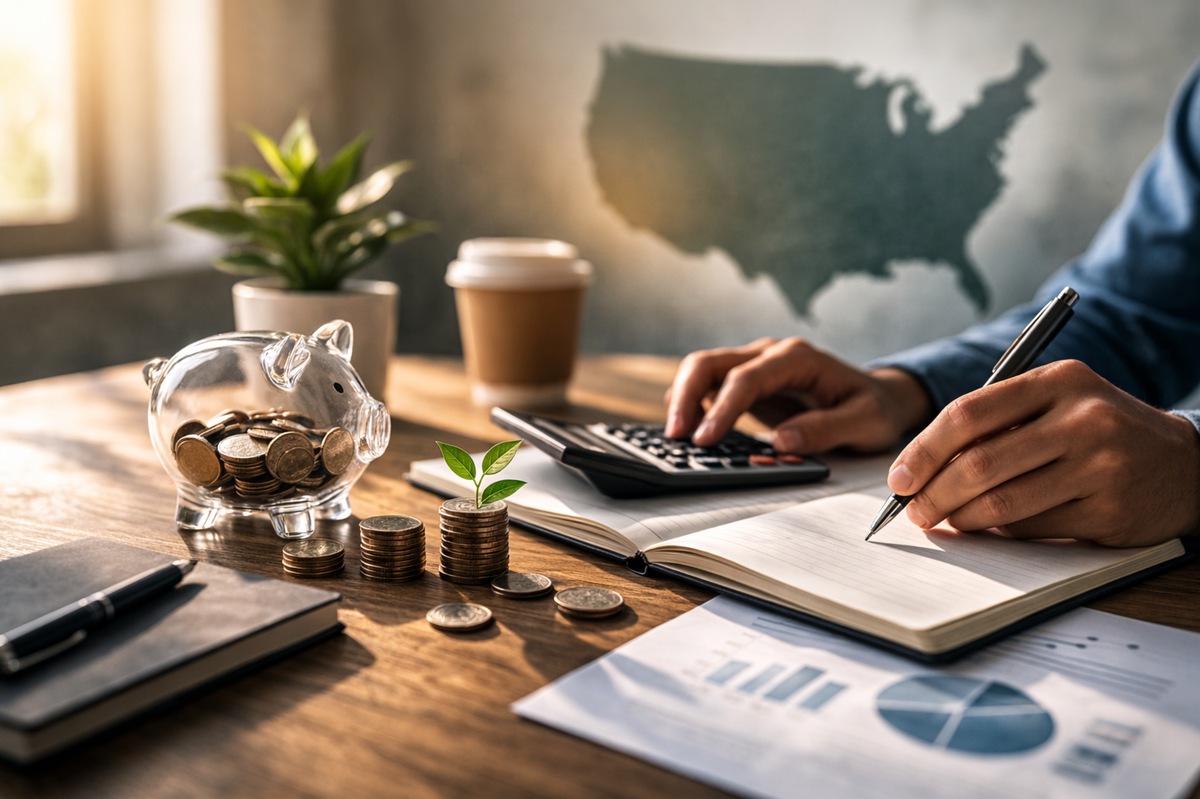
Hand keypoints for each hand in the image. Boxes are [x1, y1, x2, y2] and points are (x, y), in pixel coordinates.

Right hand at [664, 337, 931, 453]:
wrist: (878, 397)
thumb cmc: (874, 408)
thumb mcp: (867, 422)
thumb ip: (827, 429)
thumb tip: (782, 442)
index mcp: (797, 357)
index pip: (746, 378)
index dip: (722, 409)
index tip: (706, 439)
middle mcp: (769, 353)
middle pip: (710, 362)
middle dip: (686, 397)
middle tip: (676, 437)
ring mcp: (754, 364)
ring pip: (702, 370)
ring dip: (683, 400)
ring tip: (676, 437)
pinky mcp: (746, 382)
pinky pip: (708, 386)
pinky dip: (691, 404)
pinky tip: (686, 428)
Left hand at [888, 359, 1199, 545]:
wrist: (1185, 465)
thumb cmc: (1098, 431)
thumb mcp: (1057, 403)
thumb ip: (997, 421)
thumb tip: (921, 466)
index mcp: (1059, 381)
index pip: (968, 413)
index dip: (923, 449)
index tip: (899, 477)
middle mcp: (1082, 419)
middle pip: (978, 463)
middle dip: (933, 493)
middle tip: (914, 510)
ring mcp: (1100, 467)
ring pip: (1002, 503)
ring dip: (960, 518)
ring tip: (945, 519)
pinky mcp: (1110, 512)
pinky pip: (1032, 529)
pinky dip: (1000, 532)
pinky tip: (991, 527)